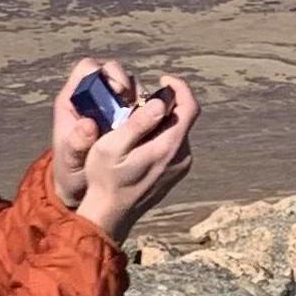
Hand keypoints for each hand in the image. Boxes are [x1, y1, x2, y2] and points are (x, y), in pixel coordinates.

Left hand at [51, 57, 140, 208]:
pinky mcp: (126, 117)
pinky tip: (150, 124)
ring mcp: (111, 106)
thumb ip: (76, 144)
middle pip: (113, 72)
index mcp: (73, 99)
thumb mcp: (70, 160)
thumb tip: (87, 125)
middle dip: (125, 82)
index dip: (103, 73)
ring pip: (130, 86)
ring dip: (139, 96)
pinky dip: (147, 109)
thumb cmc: (71, 169)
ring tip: (142, 116)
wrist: (82, 187)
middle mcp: (93, 97)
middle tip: (131, 101)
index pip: (88, 69)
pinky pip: (140, 103)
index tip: (116, 90)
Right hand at [76, 75, 197, 245]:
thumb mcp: (112, 147)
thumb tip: (160, 103)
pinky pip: (174, 145)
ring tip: (135, 123)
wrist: (110, 215)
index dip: (180, 87)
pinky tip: (140, 142)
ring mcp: (180, 167)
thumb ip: (137, 123)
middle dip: (166, 104)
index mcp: (168, 147)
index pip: (190, 107)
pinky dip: (161, 135)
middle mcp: (181, 157)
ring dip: (162, 120)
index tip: (162, 80)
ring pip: (179, 131)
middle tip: (139, 103)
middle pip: (184, 118)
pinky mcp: (175, 173)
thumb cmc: (105, 179)